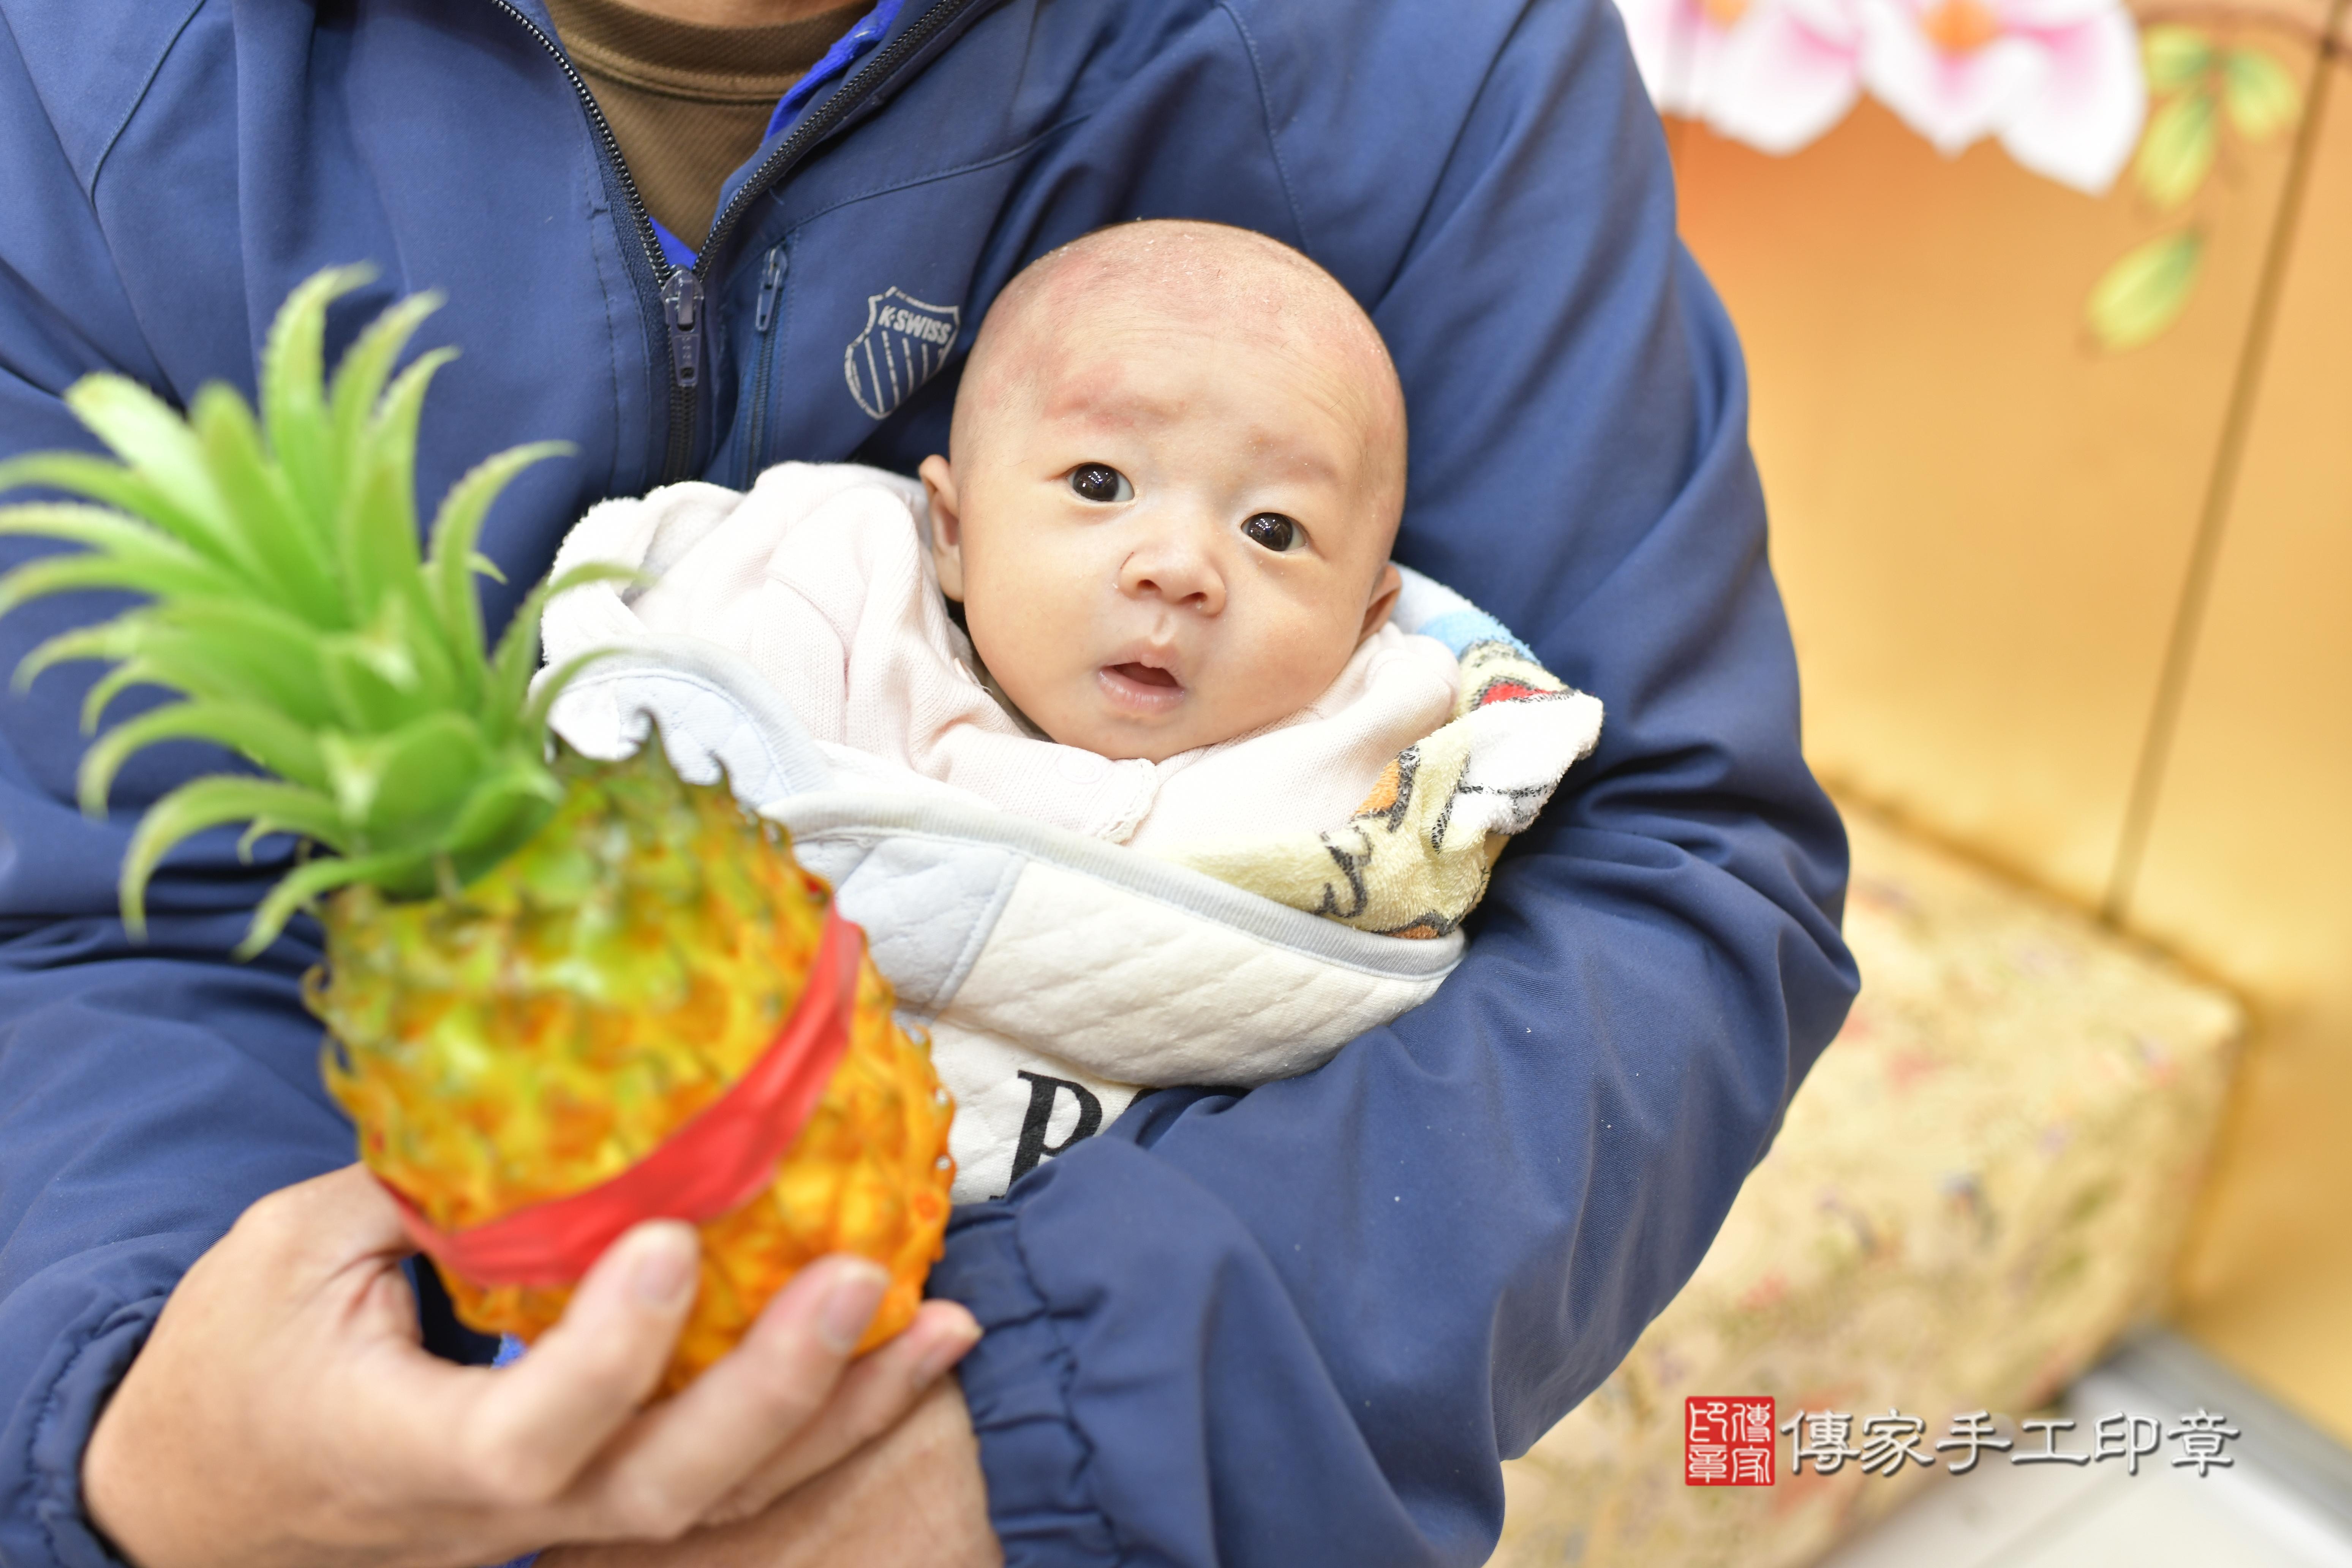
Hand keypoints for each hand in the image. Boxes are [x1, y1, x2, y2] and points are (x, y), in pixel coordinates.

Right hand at [81, 1165, 980, 1567]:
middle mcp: (499, 1510)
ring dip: (842, 1412)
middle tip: (852, 1281)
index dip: (610, 1350)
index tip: (672, 1240)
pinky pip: (723, 1480)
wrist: (198, 1499)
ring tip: (942, 1323)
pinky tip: (907, 1353)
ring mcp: (555, 1520)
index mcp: (406, 1450)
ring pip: (718, 1498)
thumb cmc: (234, 1367)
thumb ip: (413, 1192)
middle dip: (771, 1391)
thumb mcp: (285, 1258)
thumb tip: (534, 1090)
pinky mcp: (590, 1499)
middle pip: (659, 1487)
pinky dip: (825, 1421)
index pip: (526, 1433)